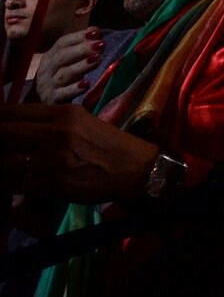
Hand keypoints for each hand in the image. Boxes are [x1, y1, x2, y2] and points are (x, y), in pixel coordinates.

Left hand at [0, 103, 158, 201]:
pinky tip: (8, 183)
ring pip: (6, 161)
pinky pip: (18, 184)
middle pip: (5, 133)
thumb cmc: (109, 144)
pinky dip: (8, 184)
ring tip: (1, 166)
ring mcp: (54, 160)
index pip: (15, 112)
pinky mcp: (55, 184)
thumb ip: (52, 120)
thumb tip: (19, 125)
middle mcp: (56, 133)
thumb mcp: (82, 121)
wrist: (135, 168)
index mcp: (64, 114)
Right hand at [33, 28, 103, 103]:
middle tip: (100, 45)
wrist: (43, 105)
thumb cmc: (62, 79)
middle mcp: (46, 70)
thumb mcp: (69, 62)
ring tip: (97, 60)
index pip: (62, 43)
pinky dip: (74, 89)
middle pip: (62, 57)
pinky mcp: (52, 101)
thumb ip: (81, 46)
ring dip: (81, 66)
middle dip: (82, 49)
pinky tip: (86, 84)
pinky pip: (63, 94)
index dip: (79, 36)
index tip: (96, 32)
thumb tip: (96, 29)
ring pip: (63, 74)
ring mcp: (48, 86)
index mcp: (51, 57)